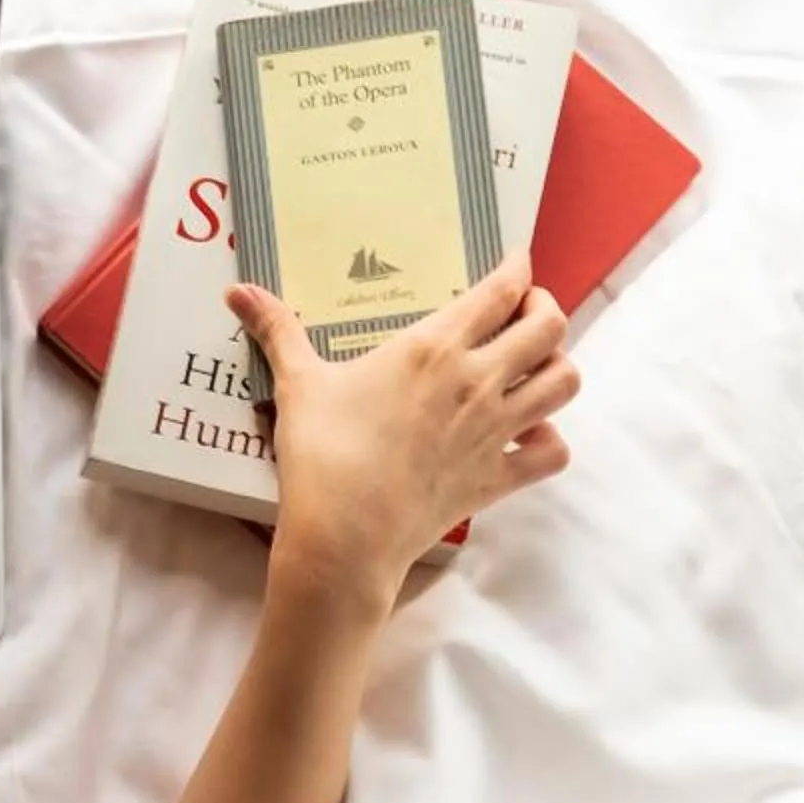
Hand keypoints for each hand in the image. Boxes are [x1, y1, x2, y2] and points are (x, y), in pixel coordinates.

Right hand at [226, 250, 575, 612]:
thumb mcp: (298, 385)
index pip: (502, 289)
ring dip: (557, 368)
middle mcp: (477, 381)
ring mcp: (494, 431)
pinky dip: (550, 440)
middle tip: (523, 312)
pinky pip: (553, 453)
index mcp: (435, 347)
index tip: (516, 262)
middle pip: (550, 325)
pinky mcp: (496, 478)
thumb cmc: (321, 457)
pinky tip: (528, 436)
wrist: (344, 540)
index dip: (519, 266)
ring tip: (532, 368)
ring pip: (565, 382)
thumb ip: (277, 330)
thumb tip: (238, 292)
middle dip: (544, 309)